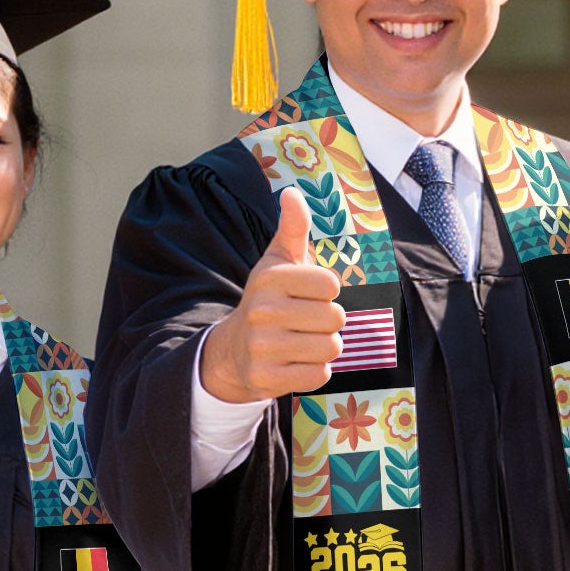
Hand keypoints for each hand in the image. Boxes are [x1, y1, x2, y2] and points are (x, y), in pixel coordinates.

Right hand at [197, 186, 345, 402]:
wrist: (234, 350)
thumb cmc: (268, 299)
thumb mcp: (277, 262)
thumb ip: (292, 228)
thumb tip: (292, 192)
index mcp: (270, 278)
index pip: (331, 284)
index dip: (327, 291)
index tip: (309, 294)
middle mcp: (263, 310)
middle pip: (335, 317)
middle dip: (329, 321)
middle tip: (308, 321)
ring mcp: (263, 347)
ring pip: (331, 347)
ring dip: (325, 346)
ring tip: (304, 340)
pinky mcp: (267, 377)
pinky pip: (319, 375)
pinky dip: (316, 370)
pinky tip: (297, 361)